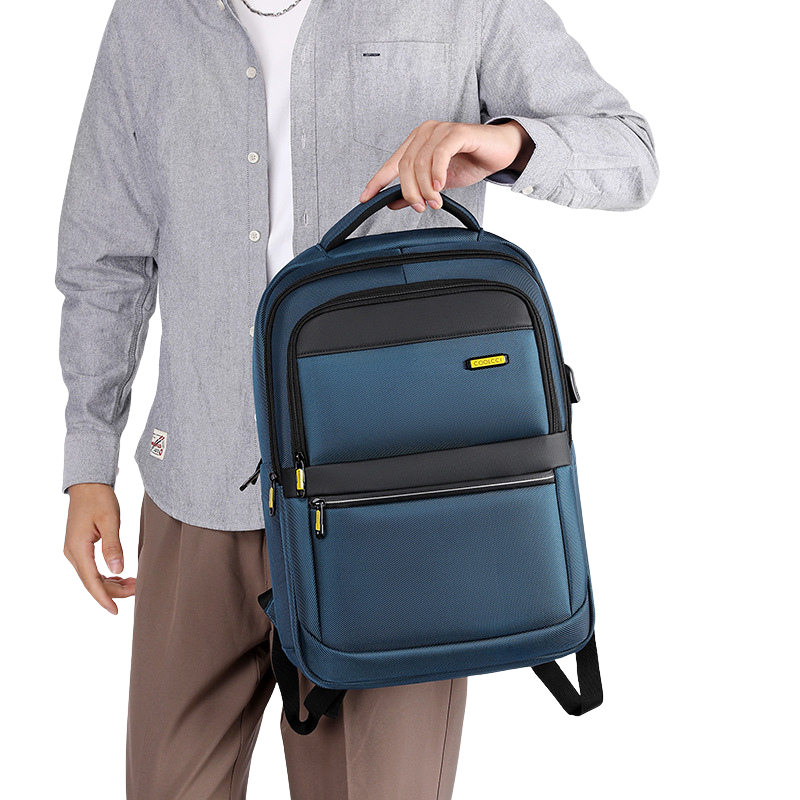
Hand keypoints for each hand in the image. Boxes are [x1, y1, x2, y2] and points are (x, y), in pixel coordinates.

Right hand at [63, 482, 134, 613]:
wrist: (88, 484)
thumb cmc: (99, 499)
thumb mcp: (110, 521)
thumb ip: (113, 546)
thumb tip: (117, 570)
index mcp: (78, 548)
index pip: (91, 581)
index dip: (104, 598)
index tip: (115, 611)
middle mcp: (72, 552)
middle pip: (92, 581)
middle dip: (114, 591)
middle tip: (137, 590)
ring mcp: (75, 550)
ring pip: (92, 576)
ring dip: (111, 583)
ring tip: (133, 584)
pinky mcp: (80, 547)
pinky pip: (92, 568)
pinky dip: (106, 575)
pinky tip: (121, 577)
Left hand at [359, 119, 533, 210]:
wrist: (500, 152)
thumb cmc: (471, 162)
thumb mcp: (439, 183)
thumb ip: (417, 189)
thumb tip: (392, 202)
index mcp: (416, 143)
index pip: (391, 163)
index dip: (377, 181)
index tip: (365, 198)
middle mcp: (425, 132)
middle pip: (405, 166)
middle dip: (410, 191)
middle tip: (419, 207)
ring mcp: (440, 130)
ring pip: (420, 162)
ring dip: (425, 188)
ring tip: (434, 202)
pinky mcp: (457, 133)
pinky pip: (439, 153)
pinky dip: (436, 173)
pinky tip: (440, 187)